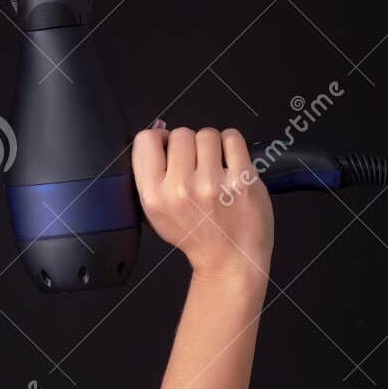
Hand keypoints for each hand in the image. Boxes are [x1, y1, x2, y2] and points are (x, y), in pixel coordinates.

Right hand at [130, 121, 273, 280]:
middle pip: (180, 133)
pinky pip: (232, 138)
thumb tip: (157, 130)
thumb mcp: (156, 212)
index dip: (159, 139)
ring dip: (212, 145)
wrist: (230, 258)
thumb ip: (150, 175)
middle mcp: (180, 189)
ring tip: (215, 167)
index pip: (146, 140)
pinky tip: (231, 163)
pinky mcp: (241, 180)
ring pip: (206, 134)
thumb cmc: (196, 234)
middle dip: (189, 145)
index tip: (169, 148)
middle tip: (197, 166)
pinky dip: (232, 145)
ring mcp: (212, 184)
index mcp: (154, 196)